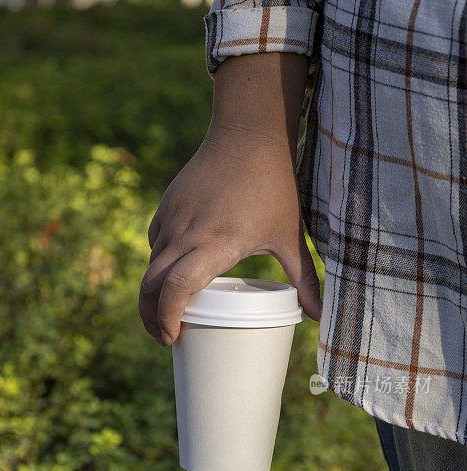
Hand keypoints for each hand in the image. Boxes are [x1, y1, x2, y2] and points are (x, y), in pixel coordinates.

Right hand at [138, 120, 321, 346]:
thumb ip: (304, 279)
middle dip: (151, 317)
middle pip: (150, 284)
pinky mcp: (166, 206)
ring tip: (169, 313)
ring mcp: (173, 217)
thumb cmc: (273, 185)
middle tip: (167, 338)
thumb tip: (320, 316)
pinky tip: (173, 275)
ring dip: (153, 294)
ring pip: (150, 265)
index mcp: (216, 243)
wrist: (249, 132)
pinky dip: (158, 266)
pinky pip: (155, 244)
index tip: (174, 338)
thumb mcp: (289, 235)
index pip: (176, 287)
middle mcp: (187, 232)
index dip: (167, 318)